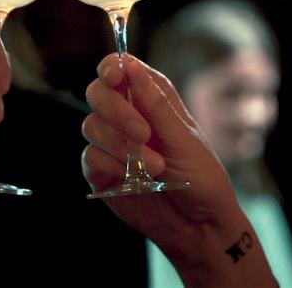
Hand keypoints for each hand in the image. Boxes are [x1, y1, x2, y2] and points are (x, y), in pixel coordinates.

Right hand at [82, 54, 253, 269]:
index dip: (111, 68)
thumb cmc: (201, 177)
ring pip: (91, 125)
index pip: (119, 70)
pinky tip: (133, 178)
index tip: (115, 76)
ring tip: (154, 166)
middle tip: (143, 132)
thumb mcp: (184, 138)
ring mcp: (112, 144)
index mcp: (151, 100)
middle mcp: (128, 117)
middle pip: (97, 93)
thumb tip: (131, 66)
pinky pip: (90, 157)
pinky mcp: (101, 172)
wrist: (199, 226)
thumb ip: (155, 104)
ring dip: (120, 144)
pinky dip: (111, 165)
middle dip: (115, 110)